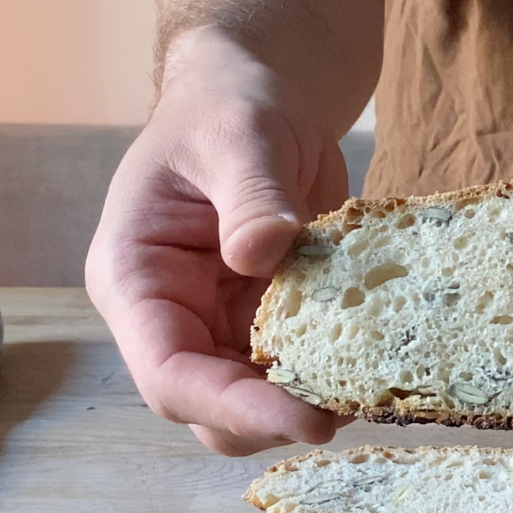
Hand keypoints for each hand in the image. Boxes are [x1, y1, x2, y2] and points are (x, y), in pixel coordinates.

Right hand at [86, 35, 355, 454]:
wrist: (259, 93)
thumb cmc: (228, 105)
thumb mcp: (237, 134)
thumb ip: (248, 193)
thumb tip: (261, 252)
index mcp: (134, 278)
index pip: (168, 373)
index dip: (233, 406)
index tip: (306, 417)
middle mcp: (168, 314)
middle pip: (207, 406)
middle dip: (273, 419)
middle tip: (351, 409)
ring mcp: (217, 322)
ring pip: (252, 400)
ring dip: (307, 403)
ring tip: (373, 389)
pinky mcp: (265, 320)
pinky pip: (293, 366)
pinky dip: (333, 373)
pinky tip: (379, 363)